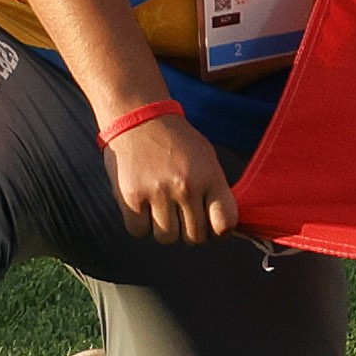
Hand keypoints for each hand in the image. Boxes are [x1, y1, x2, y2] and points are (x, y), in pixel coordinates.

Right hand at [107, 111, 237, 244]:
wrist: (139, 117)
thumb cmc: (177, 143)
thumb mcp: (206, 159)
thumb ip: (215, 191)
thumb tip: (222, 230)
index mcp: (210, 176)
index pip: (225, 223)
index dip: (219, 232)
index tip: (212, 226)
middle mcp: (186, 186)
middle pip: (194, 237)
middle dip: (189, 231)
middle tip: (181, 215)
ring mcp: (158, 193)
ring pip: (167, 238)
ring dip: (164, 228)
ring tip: (161, 206)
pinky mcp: (131, 198)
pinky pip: (139, 232)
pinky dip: (140, 225)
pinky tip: (143, 206)